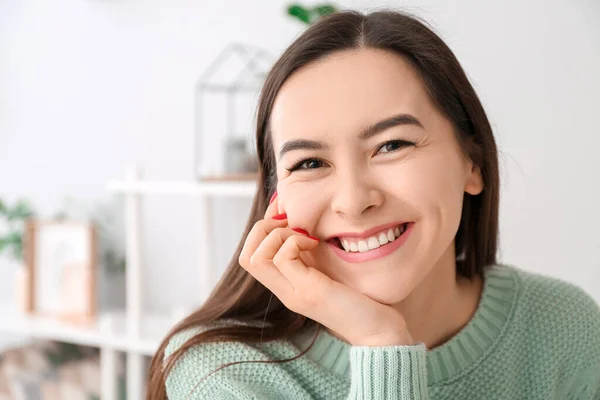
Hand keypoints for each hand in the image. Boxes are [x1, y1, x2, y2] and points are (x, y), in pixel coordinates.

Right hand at [238, 192, 413, 346]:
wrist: (378, 330)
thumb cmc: (359, 297)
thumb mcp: (327, 270)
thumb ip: (310, 255)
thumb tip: (299, 222)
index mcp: (286, 286)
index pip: (248, 258)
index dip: (261, 233)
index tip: (289, 224)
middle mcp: (285, 292)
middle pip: (246, 257)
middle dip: (263, 230)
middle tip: (292, 226)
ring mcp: (295, 293)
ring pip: (256, 258)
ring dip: (280, 235)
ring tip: (306, 237)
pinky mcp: (311, 291)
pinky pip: (283, 258)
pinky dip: (295, 242)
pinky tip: (315, 244)